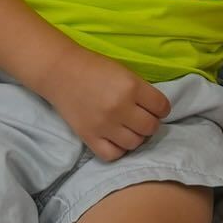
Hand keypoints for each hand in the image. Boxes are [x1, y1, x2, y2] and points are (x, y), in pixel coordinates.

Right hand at [41, 49, 170, 161]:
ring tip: (129, 128)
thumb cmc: (95, 68)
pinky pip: (112, 154)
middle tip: (142, 118)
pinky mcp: (89, 137)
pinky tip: (116, 139)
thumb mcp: (126, 73)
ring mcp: (104, 125)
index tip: (155, 108)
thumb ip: (142, 91)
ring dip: (136, 137)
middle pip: (150, 127)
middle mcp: (120, 108)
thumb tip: (156, 111)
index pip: (162, 107)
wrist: (61, 72)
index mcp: (131, 87)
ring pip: (134, 143)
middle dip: (150, 123)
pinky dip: (118, 149)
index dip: (161, 109)